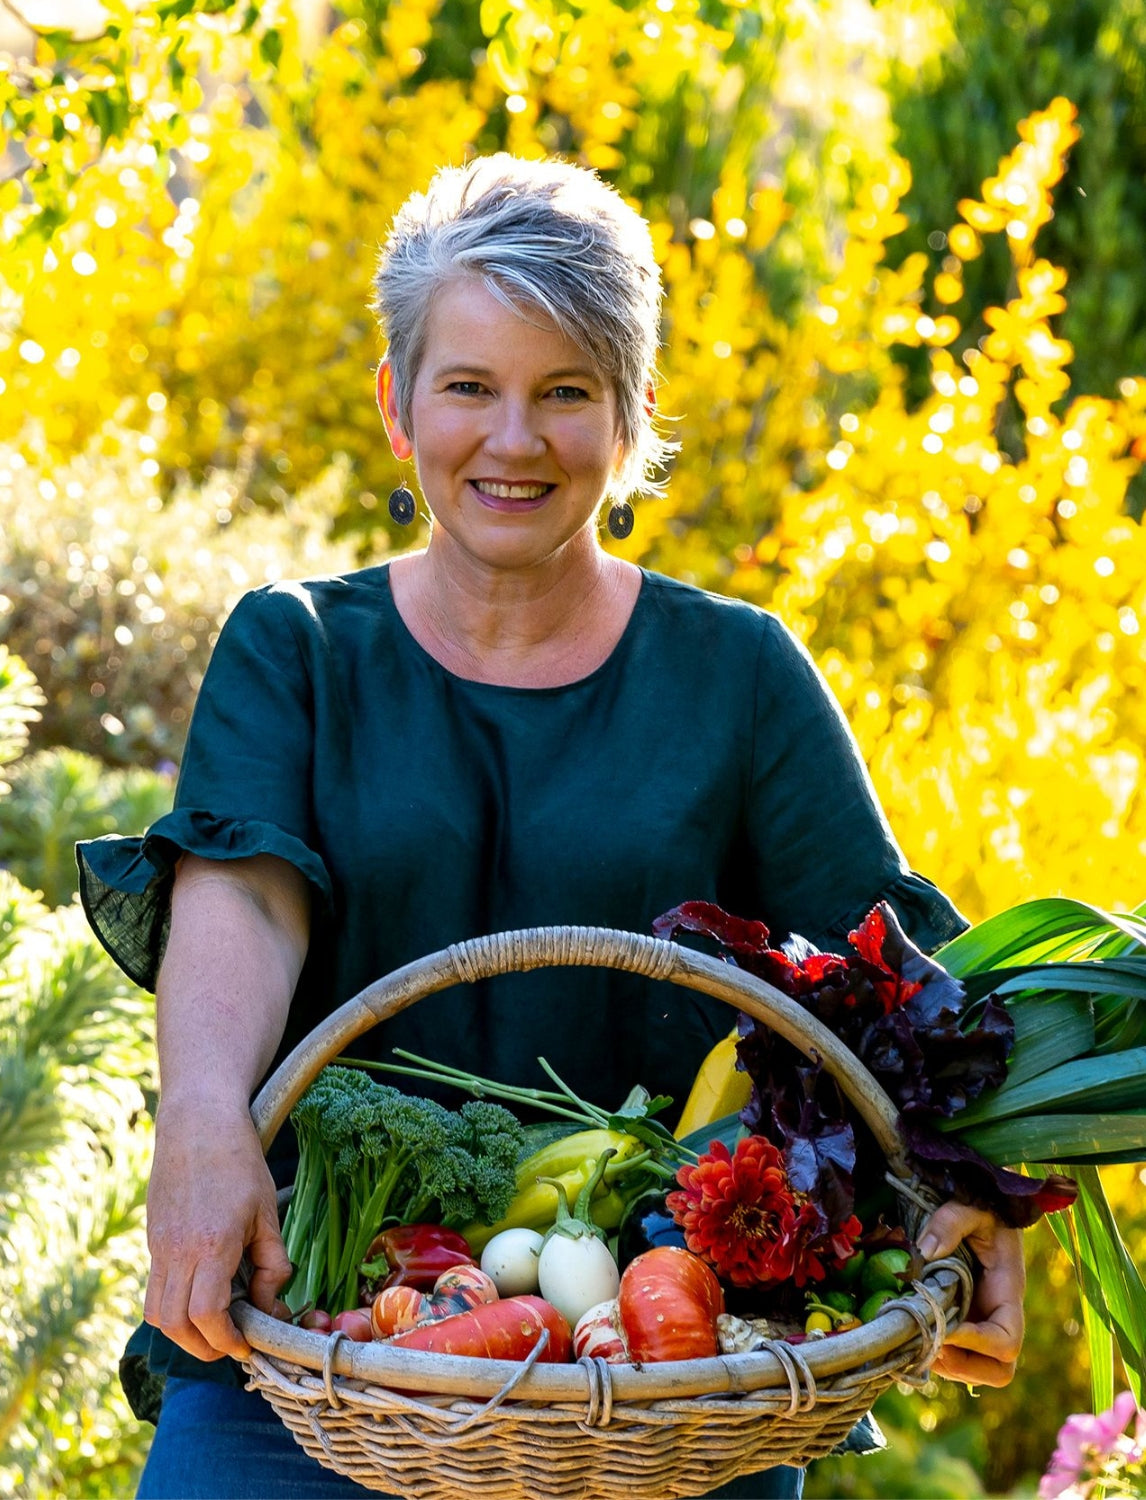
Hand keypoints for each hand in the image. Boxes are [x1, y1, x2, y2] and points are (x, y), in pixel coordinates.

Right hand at [143, 1099, 291, 1361]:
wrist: (197, 1122)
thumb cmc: (239, 1162)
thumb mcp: (267, 1213)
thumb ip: (271, 1264)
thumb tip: (270, 1305)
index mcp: (210, 1244)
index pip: (207, 1315)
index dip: (226, 1341)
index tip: (247, 1346)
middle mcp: (176, 1251)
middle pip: (174, 1324)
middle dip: (203, 1347)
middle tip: (232, 1344)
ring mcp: (158, 1246)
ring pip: (156, 1312)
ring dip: (183, 1331)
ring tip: (216, 1326)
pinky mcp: (152, 1239)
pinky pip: (155, 1288)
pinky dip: (174, 1305)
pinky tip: (202, 1291)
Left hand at [918, 1200, 1024, 1387]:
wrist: (984, 1206)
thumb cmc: (981, 1207)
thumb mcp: (969, 1206)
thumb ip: (949, 1223)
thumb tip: (926, 1252)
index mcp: (1006, 1292)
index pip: (1007, 1341)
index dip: (978, 1344)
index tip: (946, 1328)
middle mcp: (996, 1316)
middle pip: (999, 1370)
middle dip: (964, 1366)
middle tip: (931, 1345)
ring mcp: (980, 1322)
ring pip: (975, 1370)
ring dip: (947, 1366)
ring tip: (917, 1342)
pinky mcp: (962, 1321)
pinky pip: (955, 1356)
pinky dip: (936, 1355)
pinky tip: (913, 1334)